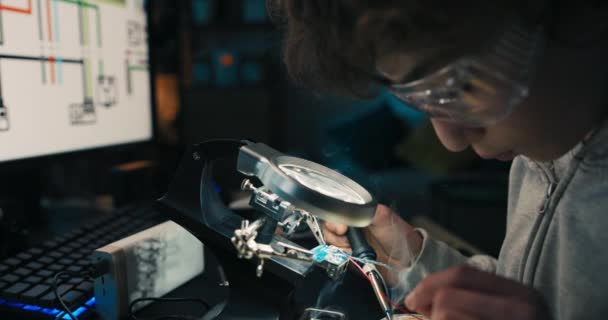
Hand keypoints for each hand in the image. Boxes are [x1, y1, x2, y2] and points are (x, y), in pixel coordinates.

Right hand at [323, 204, 422, 283]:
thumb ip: (365, 209)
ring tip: (352, 249)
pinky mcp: (349, 258)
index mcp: (357, 214)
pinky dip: (341, 257)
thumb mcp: (383, 215)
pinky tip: (352, 256)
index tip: (341, 227)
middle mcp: (350, 228)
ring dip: (338, 246)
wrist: (407, 260)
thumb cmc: (399, 234)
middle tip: (345, 238)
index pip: (335, 213)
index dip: (334, 220)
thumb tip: (347, 209)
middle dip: (334, 234)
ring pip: (330, 242)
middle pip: (328, 228)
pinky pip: (336, 257)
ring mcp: (349, 244)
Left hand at [405, 265, 549, 319]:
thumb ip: (473, 299)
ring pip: (446, 316)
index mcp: (521, 294)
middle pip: (448, 297)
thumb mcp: (506, 311)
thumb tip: (421, 299)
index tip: (412, 299)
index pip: (462, 275)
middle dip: (430, 310)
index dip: (429, 284)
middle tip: (424, 317)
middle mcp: (521, 310)